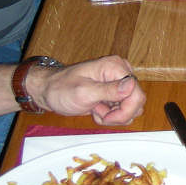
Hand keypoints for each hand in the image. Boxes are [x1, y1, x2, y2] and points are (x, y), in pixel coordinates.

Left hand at [27, 55, 144, 125]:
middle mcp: (120, 72)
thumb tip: (131, 86)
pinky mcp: (114, 92)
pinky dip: (110, 115)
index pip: (136, 93)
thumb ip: (109, 90)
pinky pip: (123, 108)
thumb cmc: (61, 89)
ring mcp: (117, 82)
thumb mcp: (84, 92)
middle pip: (136, 101)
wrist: (48, 91)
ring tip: (96, 110)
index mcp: (116, 66)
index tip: (107, 117)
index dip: (125, 110)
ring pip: (131, 107)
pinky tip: (96, 109)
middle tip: (99, 114)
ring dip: (114, 115)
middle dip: (119, 114)